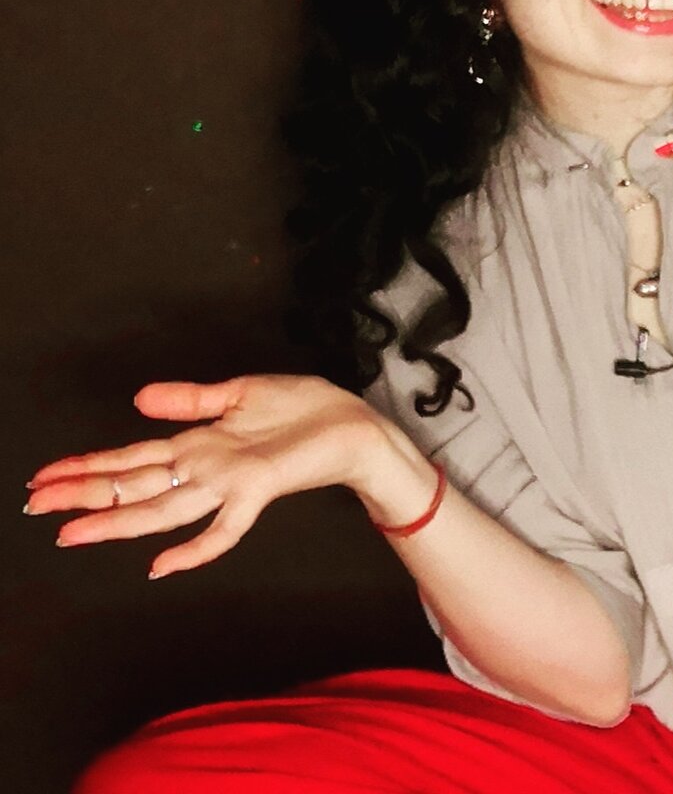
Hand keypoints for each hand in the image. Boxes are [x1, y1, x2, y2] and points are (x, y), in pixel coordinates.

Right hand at [26, 374, 384, 577]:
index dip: (87, 467)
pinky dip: (195, 549)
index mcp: (198, 443)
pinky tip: (161, 565)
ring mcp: (230, 482)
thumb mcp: (240, 392)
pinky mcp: (260, 488)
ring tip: (71, 530)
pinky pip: (224, 529)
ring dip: (117, 520)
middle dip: (83, 494)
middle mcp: (206, 468)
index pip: (130, 458)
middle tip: (34, 503)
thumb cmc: (304, 408)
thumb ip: (190, 399)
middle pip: (135, 485)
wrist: (354, 424)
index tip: (43, 475)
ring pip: (163, 506)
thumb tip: (139, 399)